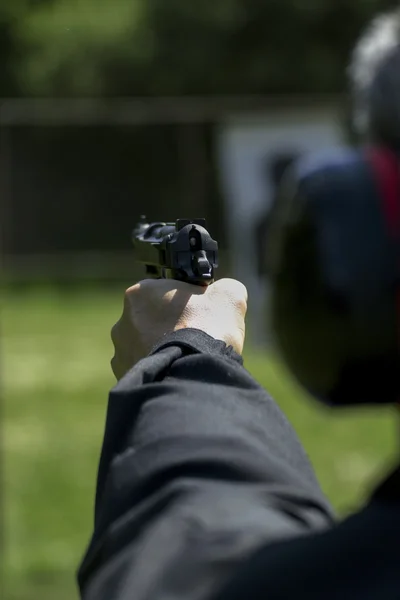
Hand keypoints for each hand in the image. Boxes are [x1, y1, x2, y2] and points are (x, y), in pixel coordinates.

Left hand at [111, 278, 247, 379]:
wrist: (193, 377)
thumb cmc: (207, 331)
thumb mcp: (228, 296)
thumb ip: (224, 288)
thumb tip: (224, 292)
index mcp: (140, 294)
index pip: (165, 292)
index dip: (186, 302)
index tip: (201, 314)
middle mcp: (122, 322)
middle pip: (153, 320)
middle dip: (172, 327)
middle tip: (196, 337)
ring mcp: (121, 352)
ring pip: (146, 347)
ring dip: (164, 350)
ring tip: (188, 359)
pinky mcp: (125, 377)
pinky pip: (146, 370)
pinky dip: (160, 371)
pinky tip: (178, 373)